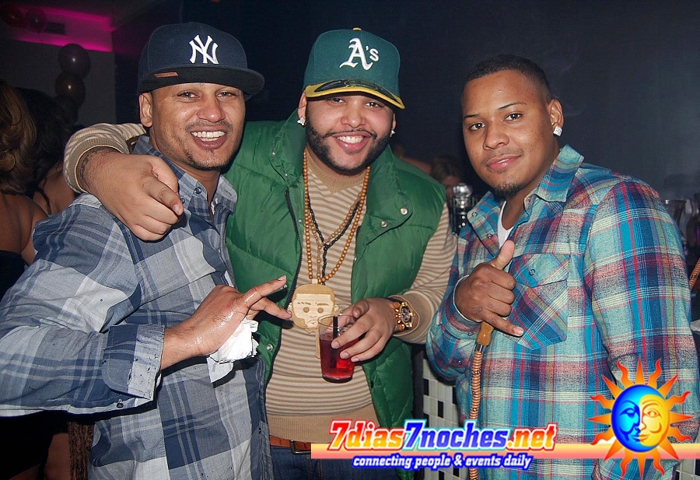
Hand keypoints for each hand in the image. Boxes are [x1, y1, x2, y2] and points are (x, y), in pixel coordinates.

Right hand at [81, 149, 183, 240]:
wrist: (102, 174)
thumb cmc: (131, 167)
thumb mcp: (153, 162)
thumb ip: (170, 177)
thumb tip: (177, 197)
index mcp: (145, 183)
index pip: (162, 194)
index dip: (173, 202)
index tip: (180, 209)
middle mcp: (138, 201)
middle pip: (166, 216)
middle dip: (176, 213)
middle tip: (175, 207)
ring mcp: (132, 214)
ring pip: (160, 229)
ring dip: (168, 223)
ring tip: (165, 213)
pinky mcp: (128, 223)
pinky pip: (149, 236)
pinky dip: (157, 232)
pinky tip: (157, 222)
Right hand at [161, 276, 289, 368]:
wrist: (192, 337)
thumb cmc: (205, 336)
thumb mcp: (225, 324)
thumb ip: (239, 318)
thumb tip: (253, 319)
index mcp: (223, 294)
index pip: (247, 301)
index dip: (256, 311)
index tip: (271, 310)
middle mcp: (228, 291)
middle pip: (253, 301)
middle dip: (268, 309)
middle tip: (284, 314)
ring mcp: (231, 295)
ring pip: (258, 300)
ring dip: (274, 308)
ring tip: (285, 315)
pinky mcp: (236, 302)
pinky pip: (256, 292)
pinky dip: (270, 287)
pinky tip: (281, 282)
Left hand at [332, 298, 397, 361]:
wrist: (392, 312)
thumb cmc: (372, 310)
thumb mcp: (358, 307)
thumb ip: (344, 317)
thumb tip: (329, 329)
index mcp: (367, 307)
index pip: (362, 306)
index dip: (358, 310)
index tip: (354, 313)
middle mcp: (375, 318)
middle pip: (362, 327)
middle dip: (348, 337)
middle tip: (335, 344)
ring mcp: (381, 329)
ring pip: (369, 342)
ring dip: (356, 350)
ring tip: (344, 355)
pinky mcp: (385, 339)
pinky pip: (376, 350)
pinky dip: (365, 356)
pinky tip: (355, 358)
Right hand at [454, 240, 522, 336]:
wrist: (460, 297)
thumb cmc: (479, 280)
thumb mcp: (489, 268)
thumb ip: (502, 257)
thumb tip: (512, 242)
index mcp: (485, 272)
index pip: (511, 282)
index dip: (508, 285)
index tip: (500, 285)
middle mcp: (481, 285)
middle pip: (509, 296)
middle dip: (506, 298)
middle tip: (496, 295)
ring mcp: (480, 301)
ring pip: (506, 309)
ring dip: (504, 309)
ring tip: (494, 304)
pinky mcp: (480, 315)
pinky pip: (498, 322)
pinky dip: (509, 328)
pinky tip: (519, 331)